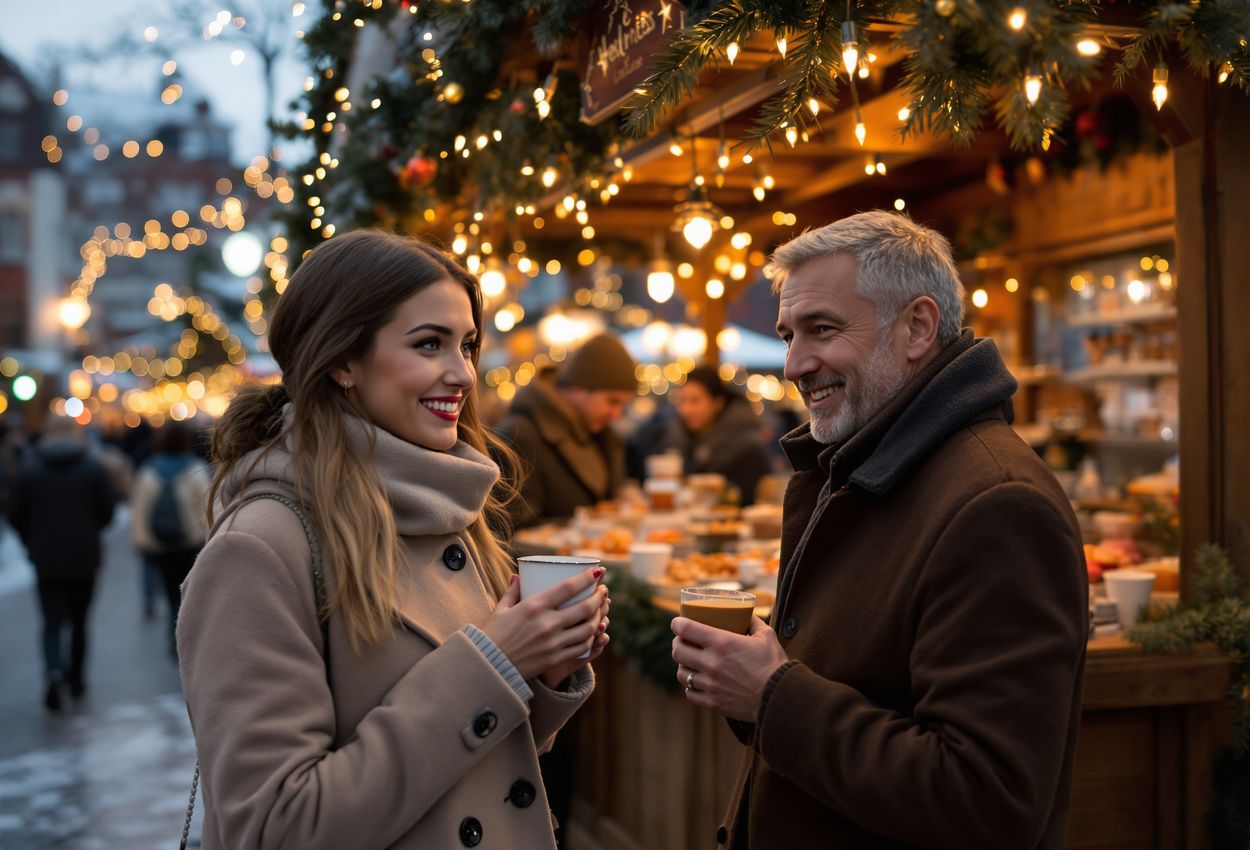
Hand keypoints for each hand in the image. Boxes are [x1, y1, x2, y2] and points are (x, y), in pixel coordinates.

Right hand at [482, 567, 607, 681]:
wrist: (488, 666)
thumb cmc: (493, 635)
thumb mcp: (501, 609)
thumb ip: (512, 591)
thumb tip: (518, 575)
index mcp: (534, 606)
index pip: (568, 587)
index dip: (587, 578)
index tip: (598, 572)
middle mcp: (547, 623)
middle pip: (585, 608)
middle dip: (598, 597)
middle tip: (603, 591)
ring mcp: (553, 642)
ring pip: (588, 629)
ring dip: (599, 617)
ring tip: (601, 610)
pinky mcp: (555, 658)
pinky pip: (581, 647)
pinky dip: (591, 638)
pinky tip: (592, 632)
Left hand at [671, 616, 788, 721]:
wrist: (779, 697)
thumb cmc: (774, 664)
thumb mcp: (766, 636)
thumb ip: (753, 622)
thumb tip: (746, 614)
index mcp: (721, 642)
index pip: (686, 629)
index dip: (677, 623)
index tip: (677, 622)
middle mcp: (710, 662)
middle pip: (677, 651)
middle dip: (677, 643)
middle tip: (682, 641)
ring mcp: (709, 684)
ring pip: (681, 673)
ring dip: (683, 666)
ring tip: (689, 663)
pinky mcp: (712, 702)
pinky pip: (690, 693)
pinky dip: (691, 687)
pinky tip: (697, 683)